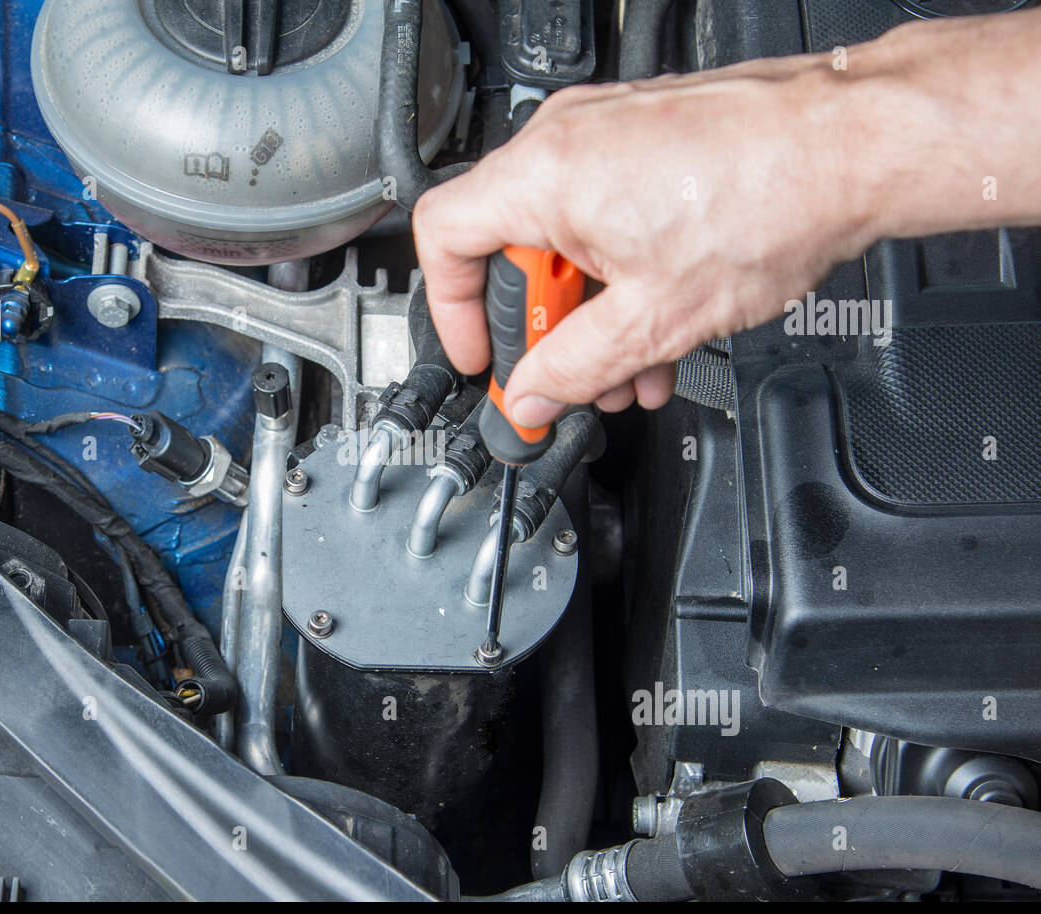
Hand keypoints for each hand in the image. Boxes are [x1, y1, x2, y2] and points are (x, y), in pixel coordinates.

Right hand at [412, 53, 882, 425]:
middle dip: (545, 330)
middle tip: (572, 375)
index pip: (441, 239)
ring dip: (591, 315)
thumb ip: (576, 368)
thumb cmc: (773, 198)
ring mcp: (608, 133)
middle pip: (509, 249)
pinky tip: (661, 326)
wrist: (856, 145)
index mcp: (544, 174)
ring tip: (633, 366)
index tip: (484, 356)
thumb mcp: (655, 318)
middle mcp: (566, 140)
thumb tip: (533, 395)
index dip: (450, 311)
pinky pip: (605, 216)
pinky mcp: (648, 139)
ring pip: (565, 240)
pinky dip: (621, 276)